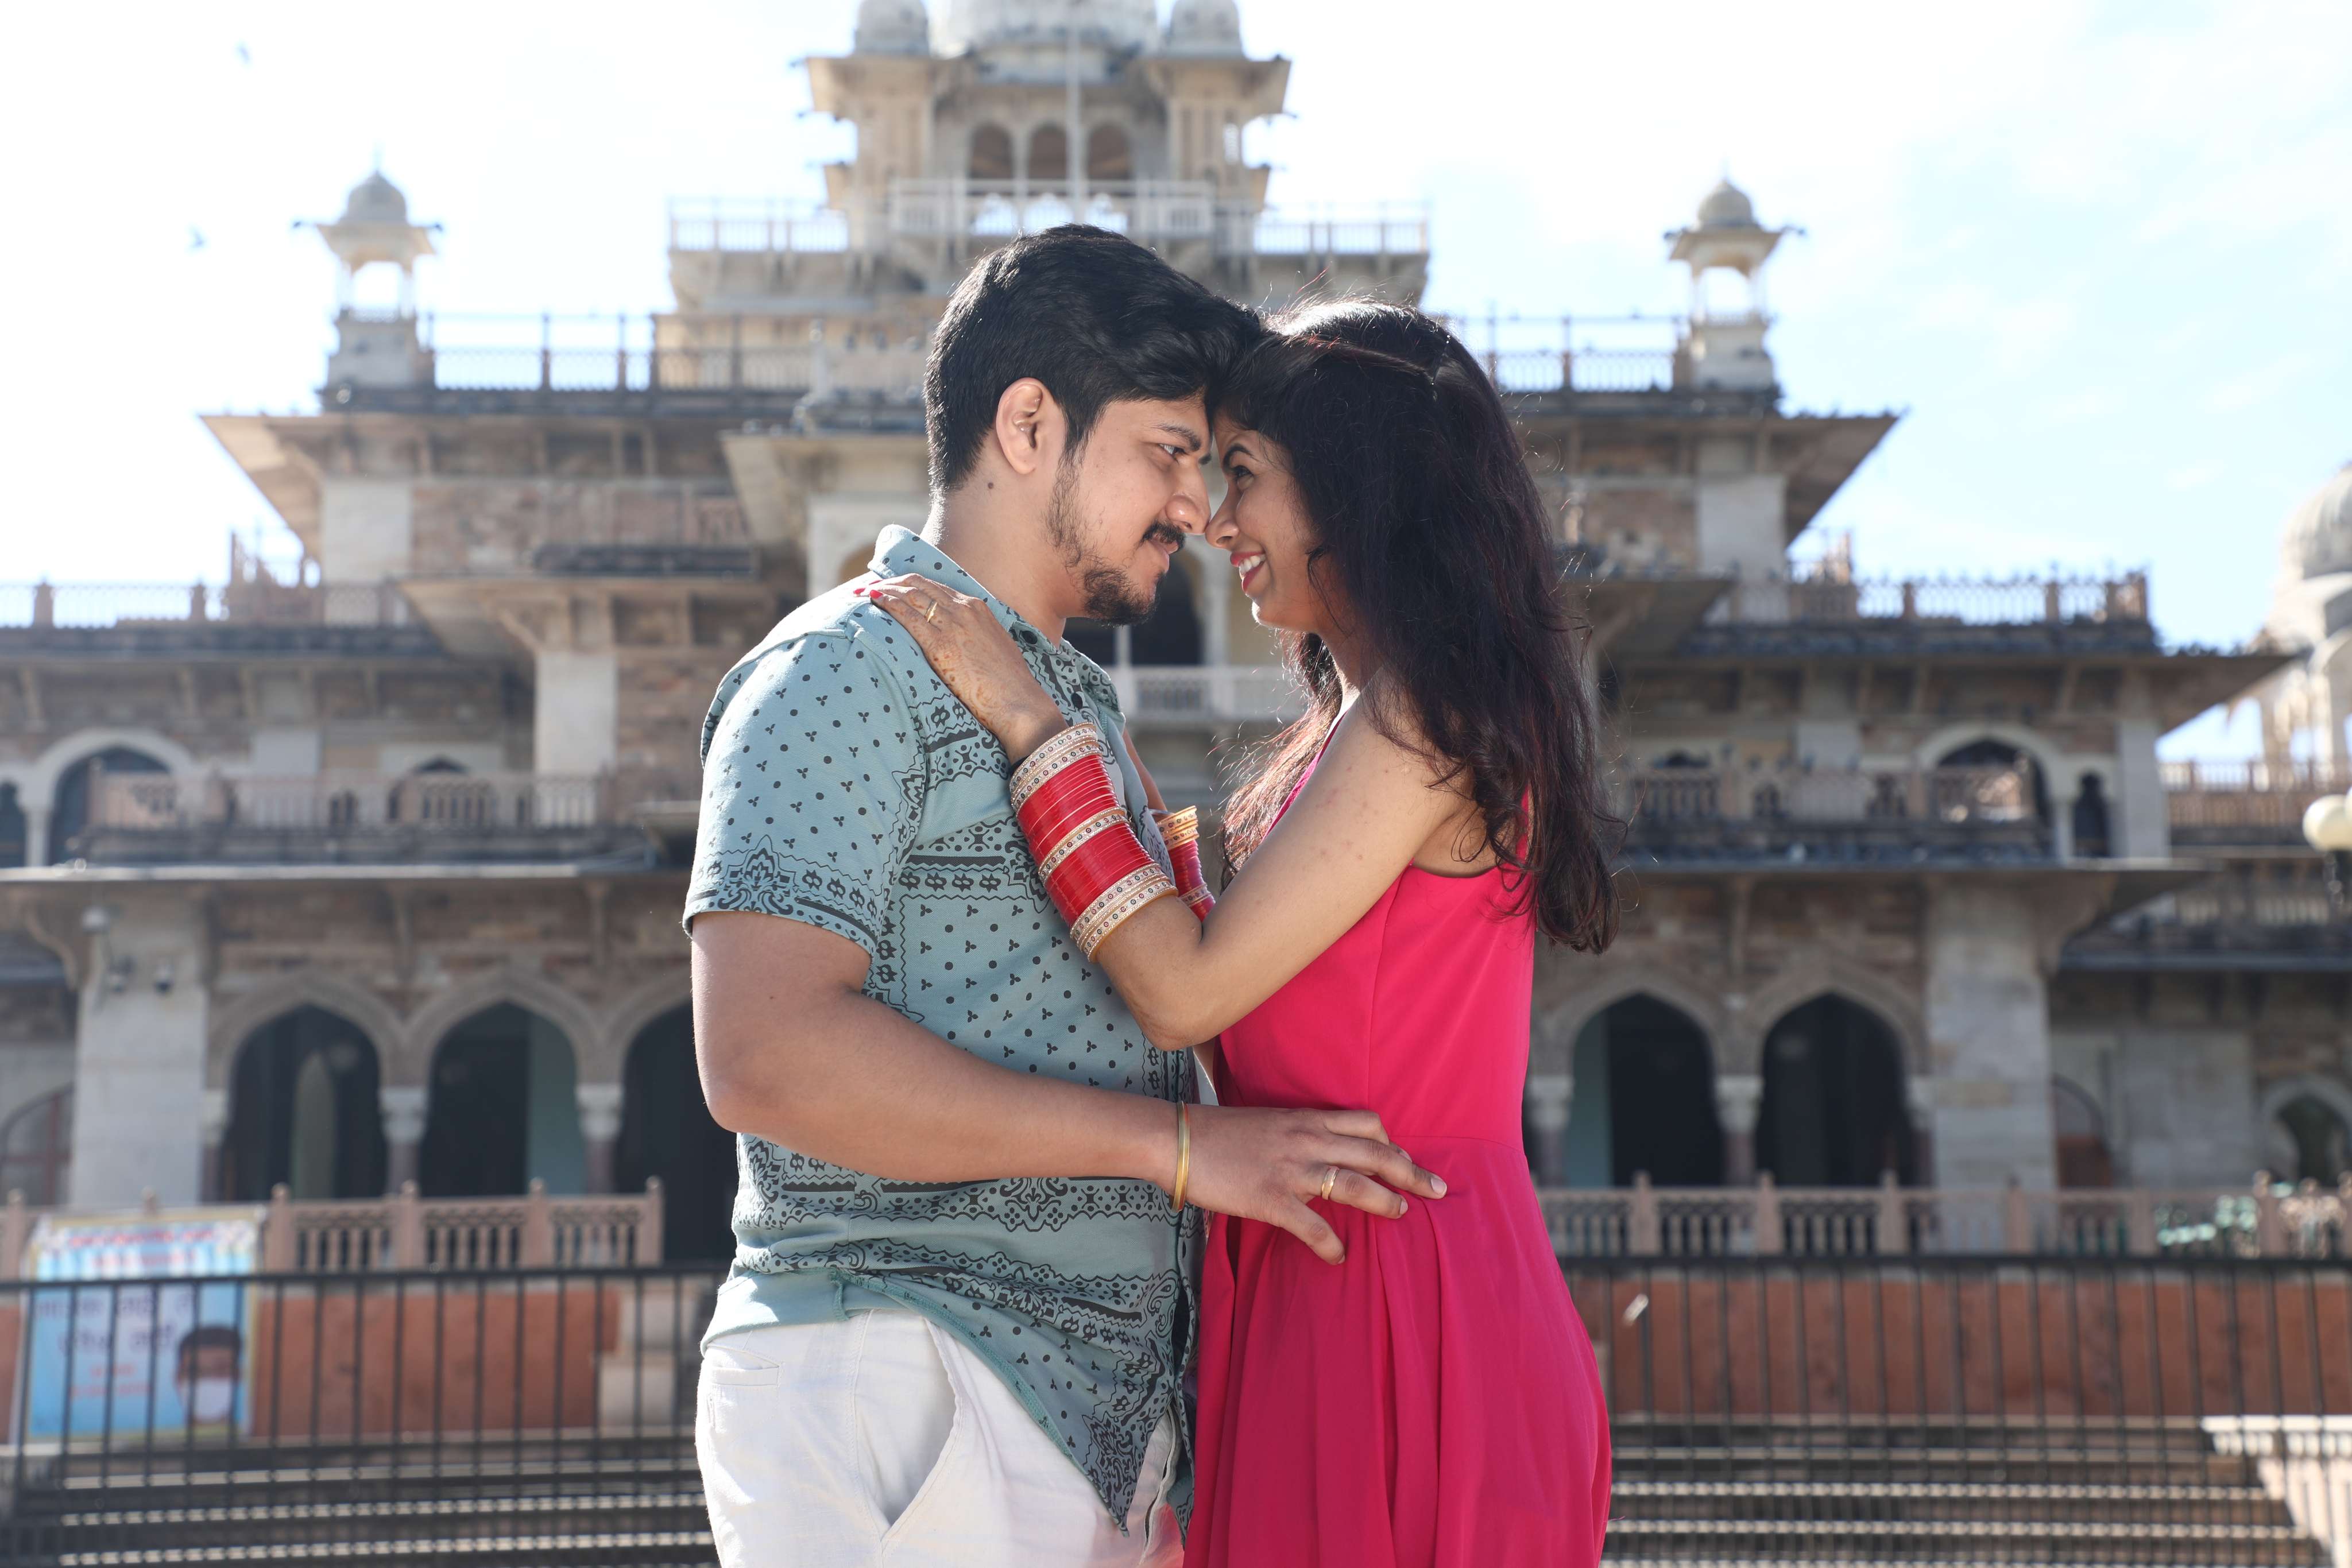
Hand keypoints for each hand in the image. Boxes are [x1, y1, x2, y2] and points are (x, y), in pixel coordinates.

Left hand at [860, 576, 1067, 758]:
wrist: (1019, 702)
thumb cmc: (1007, 684)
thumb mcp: (992, 648)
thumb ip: (973, 637)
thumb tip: (957, 643)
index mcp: (977, 608)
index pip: (935, 587)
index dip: (909, 584)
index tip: (891, 587)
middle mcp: (964, 609)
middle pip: (919, 585)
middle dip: (890, 583)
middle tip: (867, 587)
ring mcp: (953, 625)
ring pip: (910, 595)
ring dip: (884, 590)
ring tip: (861, 592)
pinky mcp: (941, 645)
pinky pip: (908, 616)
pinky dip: (888, 604)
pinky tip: (874, 600)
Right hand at [1176, 1104, 1446, 1264]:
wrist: (1177, 1138)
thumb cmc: (1217, 1132)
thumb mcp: (1266, 1122)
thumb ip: (1295, 1134)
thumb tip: (1314, 1152)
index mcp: (1304, 1119)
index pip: (1364, 1123)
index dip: (1392, 1142)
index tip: (1406, 1159)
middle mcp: (1306, 1139)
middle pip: (1374, 1152)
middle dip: (1410, 1171)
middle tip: (1438, 1189)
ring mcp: (1290, 1169)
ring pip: (1353, 1183)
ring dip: (1384, 1200)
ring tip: (1402, 1214)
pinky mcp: (1270, 1198)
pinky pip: (1312, 1225)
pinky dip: (1331, 1244)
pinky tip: (1339, 1256)